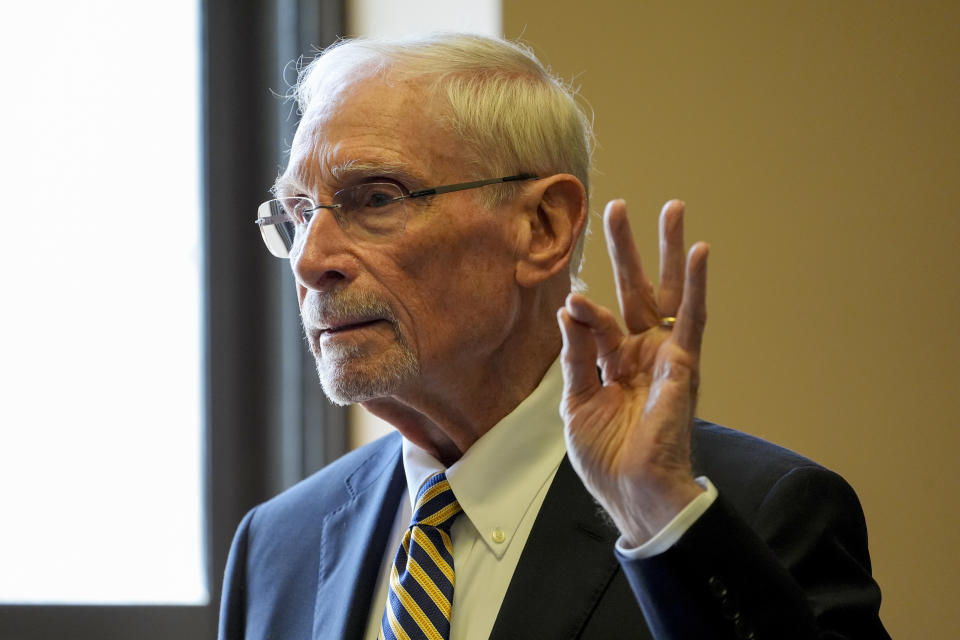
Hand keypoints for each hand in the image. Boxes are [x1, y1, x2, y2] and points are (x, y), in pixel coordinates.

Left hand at [557, 199, 709, 546]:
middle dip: (627, 249)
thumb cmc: (605, 455)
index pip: (598, 318)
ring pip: (667, 292)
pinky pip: (692, 318)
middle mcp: (640, 352)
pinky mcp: (683, 364)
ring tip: (671, 208)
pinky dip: (697, 284)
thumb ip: (575, 354)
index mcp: (612, 362)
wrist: (631, 491)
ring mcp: (663, 355)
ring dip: (666, 251)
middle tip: (618, 207)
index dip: (583, 305)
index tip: (571, 298)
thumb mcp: (576, 401)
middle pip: (634, 289)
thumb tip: (571, 306)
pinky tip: (698, 249)